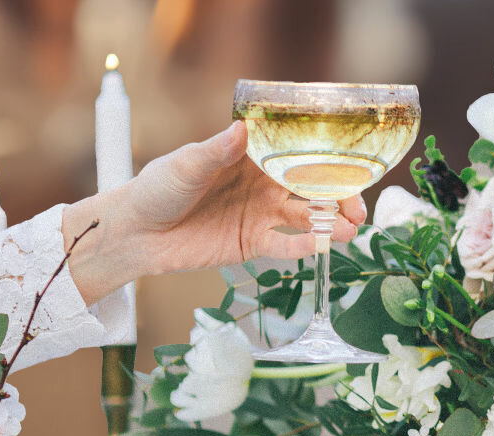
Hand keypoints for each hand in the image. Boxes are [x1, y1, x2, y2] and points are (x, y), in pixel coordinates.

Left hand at [64, 122, 366, 302]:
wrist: (135, 233)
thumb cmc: (156, 188)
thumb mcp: (186, 164)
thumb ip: (218, 151)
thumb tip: (243, 130)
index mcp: (252, 156)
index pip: (297, 153)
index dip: (326, 159)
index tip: (351, 164)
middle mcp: (263, 183)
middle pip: (312, 188)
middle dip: (340, 197)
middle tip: (358, 209)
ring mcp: (260, 214)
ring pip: (305, 218)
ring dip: (329, 224)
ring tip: (349, 231)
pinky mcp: (252, 244)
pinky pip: (283, 245)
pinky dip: (302, 247)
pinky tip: (318, 247)